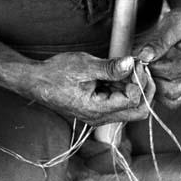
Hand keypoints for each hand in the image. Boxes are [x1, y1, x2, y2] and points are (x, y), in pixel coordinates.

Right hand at [27, 52, 154, 125]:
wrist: (35, 81)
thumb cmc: (55, 73)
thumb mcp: (84, 66)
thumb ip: (110, 68)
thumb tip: (131, 64)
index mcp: (98, 109)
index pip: (133, 100)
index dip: (139, 81)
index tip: (137, 63)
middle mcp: (101, 117)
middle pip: (138, 111)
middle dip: (145, 89)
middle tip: (141, 68)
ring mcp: (100, 114)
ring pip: (131, 106)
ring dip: (134, 86)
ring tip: (128, 65)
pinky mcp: (99, 107)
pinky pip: (120, 100)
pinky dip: (124, 86)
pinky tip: (119, 71)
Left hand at [134, 3, 180, 108]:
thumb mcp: (172, 24)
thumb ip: (159, 42)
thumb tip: (144, 57)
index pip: (171, 72)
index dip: (152, 68)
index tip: (141, 60)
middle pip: (172, 91)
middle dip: (153, 81)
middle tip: (142, 68)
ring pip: (173, 99)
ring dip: (156, 89)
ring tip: (148, 72)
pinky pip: (176, 99)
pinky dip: (162, 92)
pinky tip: (155, 77)